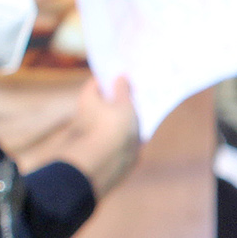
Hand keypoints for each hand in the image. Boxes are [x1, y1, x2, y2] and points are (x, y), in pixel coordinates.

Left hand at [55, 75, 141, 197]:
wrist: (106, 165)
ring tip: (148, 105)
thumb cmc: (113, 128)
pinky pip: (121, 130)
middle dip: (122, 94)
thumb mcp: (124, 104)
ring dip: (129, 112)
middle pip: (107, 98)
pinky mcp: (108, 144)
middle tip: (141, 87)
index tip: (128, 72)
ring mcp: (98, 129)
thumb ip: (124, 89)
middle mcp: (89, 112)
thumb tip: (122, 77)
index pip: (99, 81)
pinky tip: (146, 125)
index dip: (113, 76)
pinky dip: (131, 127)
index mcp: (88, 98)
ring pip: (116, 115)